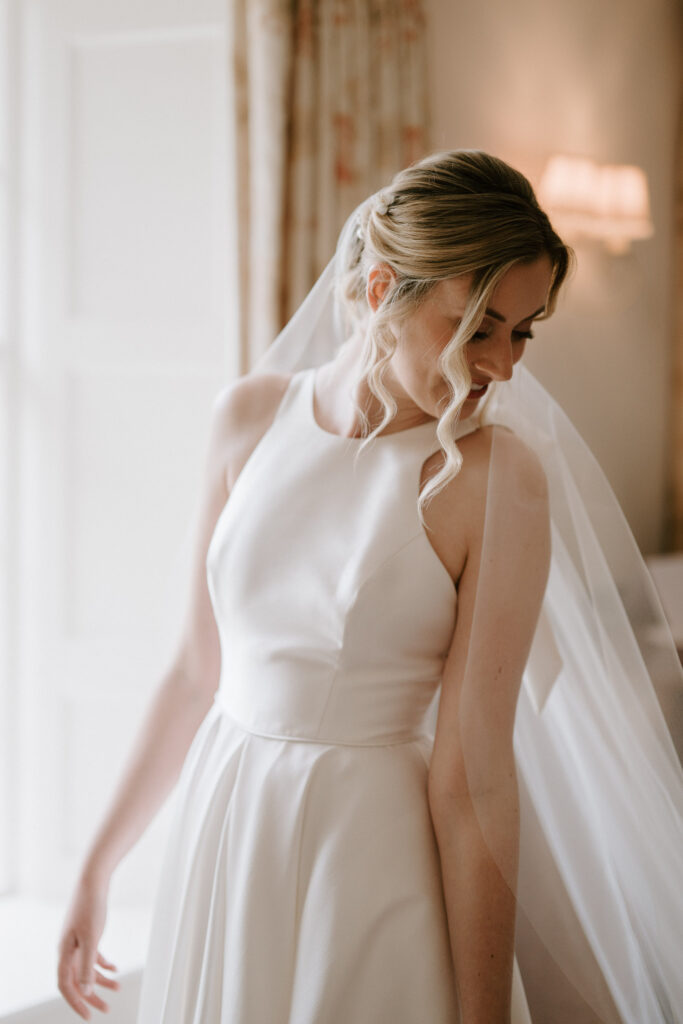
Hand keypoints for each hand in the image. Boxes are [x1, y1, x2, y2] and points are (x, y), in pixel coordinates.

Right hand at [57, 874, 119, 1019]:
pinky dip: (102, 964)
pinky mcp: (85, 934)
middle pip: (77, 980)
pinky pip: (92, 956)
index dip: (76, 1002)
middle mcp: (67, 949)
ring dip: (100, 980)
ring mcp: (76, 941)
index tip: (88, 1016)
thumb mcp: (91, 938)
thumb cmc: (90, 907)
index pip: (66, 985)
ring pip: (86, 968)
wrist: (92, 880)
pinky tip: (115, 968)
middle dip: (90, 996)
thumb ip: (87, 965)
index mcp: (64, 952)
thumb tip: (85, 991)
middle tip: (105, 1009)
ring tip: (117, 987)